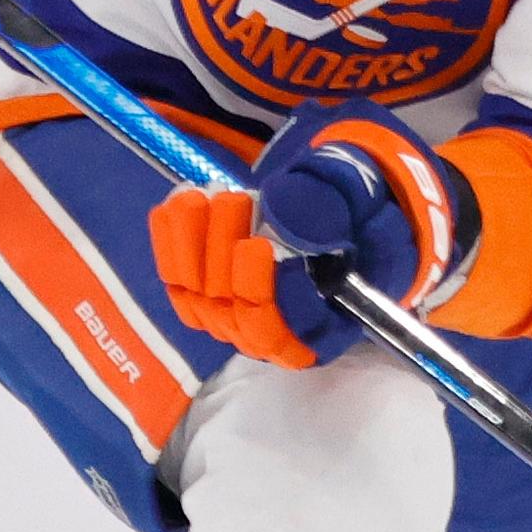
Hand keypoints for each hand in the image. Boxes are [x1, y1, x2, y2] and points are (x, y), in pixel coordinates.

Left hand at [150, 100, 473, 366]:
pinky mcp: (206, 299)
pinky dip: (170, 244)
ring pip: (201, 300)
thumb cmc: (359, 215)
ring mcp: (237, 320)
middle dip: (227, 254)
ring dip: (194, 245)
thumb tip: (283, 214)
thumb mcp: (361, 205)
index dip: (269, 294)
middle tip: (235, 197)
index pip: (288, 332)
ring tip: (202, 195)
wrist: (339, 210)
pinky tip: (174, 203)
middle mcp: (278, 336)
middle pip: (237, 313)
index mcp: (326, 328)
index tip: (261, 245)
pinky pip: (177, 283)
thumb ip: (330, 207)